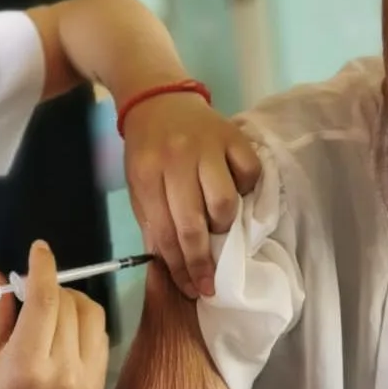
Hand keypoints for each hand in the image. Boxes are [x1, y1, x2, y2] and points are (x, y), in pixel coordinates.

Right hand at [0, 242, 109, 388]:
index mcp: (26, 364)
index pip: (44, 298)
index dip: (43, 267)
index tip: (39, 248)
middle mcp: (63, 371)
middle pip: (69, 302)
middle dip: (51, 286)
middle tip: (30, 291)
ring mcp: (87, 381)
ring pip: (91, 316)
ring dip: (71, 301)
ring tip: (48, 311)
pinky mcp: (100, 388)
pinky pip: (101, 338)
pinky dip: (85, 324)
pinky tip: (64, 333)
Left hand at [122, 93, 261, 298]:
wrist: (157, 98)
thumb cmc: (146, 149)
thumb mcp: (138, 186)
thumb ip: (153, 222)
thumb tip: (174, 267)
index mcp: (146, 175)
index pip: (165, 232)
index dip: (180, 267)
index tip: (192, 289)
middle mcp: (176, 160)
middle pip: (194, 224)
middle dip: (202, 262)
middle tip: (209, 285)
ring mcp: (207, 146)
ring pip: (224, 202)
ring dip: (223, 225)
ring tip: (218, 228)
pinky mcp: (233, 136)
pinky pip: (249, 173)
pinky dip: (245, 189)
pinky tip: (234, 191)